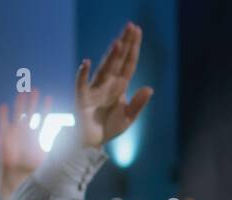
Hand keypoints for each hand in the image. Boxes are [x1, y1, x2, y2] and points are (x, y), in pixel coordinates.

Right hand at [0, 89, 51, 199]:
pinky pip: (3, 124)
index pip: (42, 118)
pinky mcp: (3, 137)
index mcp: (36, 135)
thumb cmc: (33, 170)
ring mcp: (14, 133)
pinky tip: (4, 106)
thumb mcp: (48, 158)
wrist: (18, 177)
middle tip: (35, 89)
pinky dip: (3, 115)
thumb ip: (59, 150)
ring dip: (19, 104)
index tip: (49, 97)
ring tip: (22, 93)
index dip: (45, 108)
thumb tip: (75, 147)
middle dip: (33, 101)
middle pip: (30, 112)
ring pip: (17, 114)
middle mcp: (25, 131)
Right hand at [76, 22, 152, 148]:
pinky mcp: (82, 99)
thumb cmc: (109, 127)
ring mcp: (94, 89)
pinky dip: (82, 74)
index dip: (133, 48)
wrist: (92, 142)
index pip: (128, 63)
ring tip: (118, 43)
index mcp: (119, 86)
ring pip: (104, 69)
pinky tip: (86, 63)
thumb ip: (138, 104)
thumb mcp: (128, 118)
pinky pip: (81, 84)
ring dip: (110, 57)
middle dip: (124, 44)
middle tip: (130, 26)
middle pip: (117, 61)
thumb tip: (150, 88)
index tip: (137, 31)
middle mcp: (107, 83)